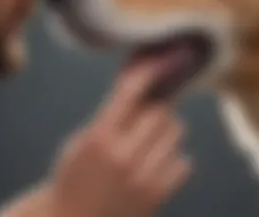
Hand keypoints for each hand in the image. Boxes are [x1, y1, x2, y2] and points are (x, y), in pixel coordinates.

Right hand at [52, 58, 190, 216]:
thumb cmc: (74, 175)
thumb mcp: (82, 140)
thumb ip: (109, 115)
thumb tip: (137, 83)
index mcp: (99, 138)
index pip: (130, 94)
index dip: (147, 73)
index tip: (160, 62)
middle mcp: (123, 156)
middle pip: (161, 111)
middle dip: (156, 107)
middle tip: (147, 114)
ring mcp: (143, 178)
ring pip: (175, 132)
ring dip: (165, 130)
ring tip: (149, 141)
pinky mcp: (157, 196)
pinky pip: (183, 162)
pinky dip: (172, 158)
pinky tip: (154, 163)